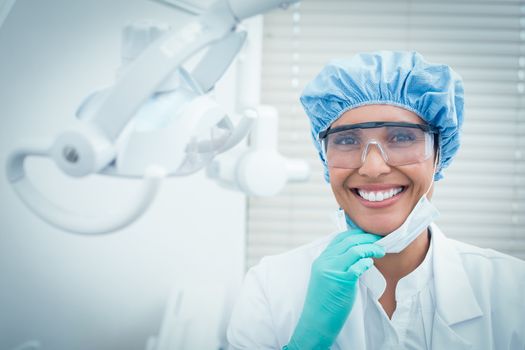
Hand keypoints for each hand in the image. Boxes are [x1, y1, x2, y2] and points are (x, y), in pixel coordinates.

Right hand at [285, 229, 384, 349]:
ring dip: (371, 248)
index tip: (369, 235)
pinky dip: (366, 262)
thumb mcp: (326, 277)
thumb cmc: (325, 302)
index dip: (357, 233)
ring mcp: (332, 271)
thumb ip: (337, 265)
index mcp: (322, 259)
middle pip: (349, 241)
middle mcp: (325, 262)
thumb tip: (357, 256)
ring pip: (355, 250)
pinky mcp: (341, 281)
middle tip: (381, 239)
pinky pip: (357, 266)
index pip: (340, 238)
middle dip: (368, 237)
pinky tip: (372, 262)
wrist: (316, 321)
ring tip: (382, 250)